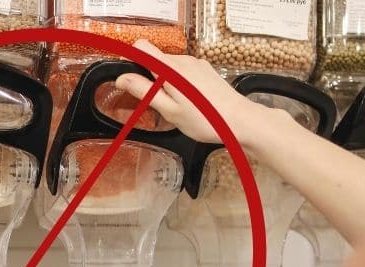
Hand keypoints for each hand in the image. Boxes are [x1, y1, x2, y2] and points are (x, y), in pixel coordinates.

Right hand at [115, 39, 274, 144]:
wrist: (240, 121)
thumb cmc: (206, 120)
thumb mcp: (169, 110)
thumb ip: (144, 92)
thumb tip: (123, 79)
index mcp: (170, 70)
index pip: (141, 48)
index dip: (131, 61)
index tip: (129, 78)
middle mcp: (183, 61)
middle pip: (155, 60)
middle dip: (149, 79)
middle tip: (157, 105)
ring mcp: (196, 64)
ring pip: (169, 68)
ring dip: (165, 84)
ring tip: (176, 108)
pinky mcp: (205, 70)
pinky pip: (183, 72)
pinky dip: (179, 84)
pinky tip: (189, 103)